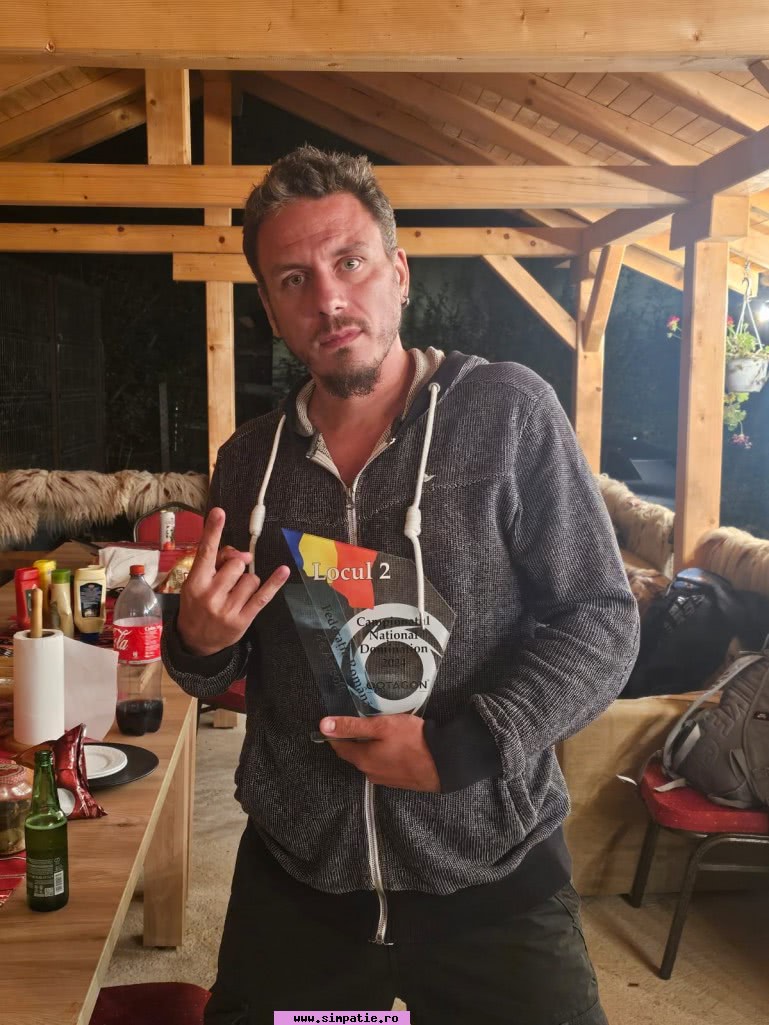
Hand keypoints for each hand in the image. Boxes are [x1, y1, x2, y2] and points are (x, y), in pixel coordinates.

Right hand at [177, 507, 289, 655]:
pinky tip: (283, 571)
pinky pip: (263, 596)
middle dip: (236, 567)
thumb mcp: (196, 583)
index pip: (205, 552)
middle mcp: (210, 595)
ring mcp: (227, 609)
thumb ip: (216, 563)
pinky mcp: (243, 619)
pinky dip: (274, 583)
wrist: (195, 642)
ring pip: (251, 578)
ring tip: (234, 594)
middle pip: (236, 564)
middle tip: (228, 580)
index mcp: (195, 582)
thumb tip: (245, 555)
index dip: (213, 530)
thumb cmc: (197, 605)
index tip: (219, 512)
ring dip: (247, 582)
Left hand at [320, 713, 439, 791]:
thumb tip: (323, 725)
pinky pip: (384, 764)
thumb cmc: (413, 741)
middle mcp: (370, 773)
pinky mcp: (399, 780)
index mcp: (362, 760)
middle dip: (355, 738)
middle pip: (355, 753)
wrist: (444, 762)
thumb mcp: (381, 726)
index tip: (338, 719)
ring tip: (383, 730)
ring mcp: (385, 778)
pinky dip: (385, 753)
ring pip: (370, 758)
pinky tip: (396, 744)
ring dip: (372, 746)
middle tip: (364, 720)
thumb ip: (352, 726)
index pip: (339, 746)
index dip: (335, 732)